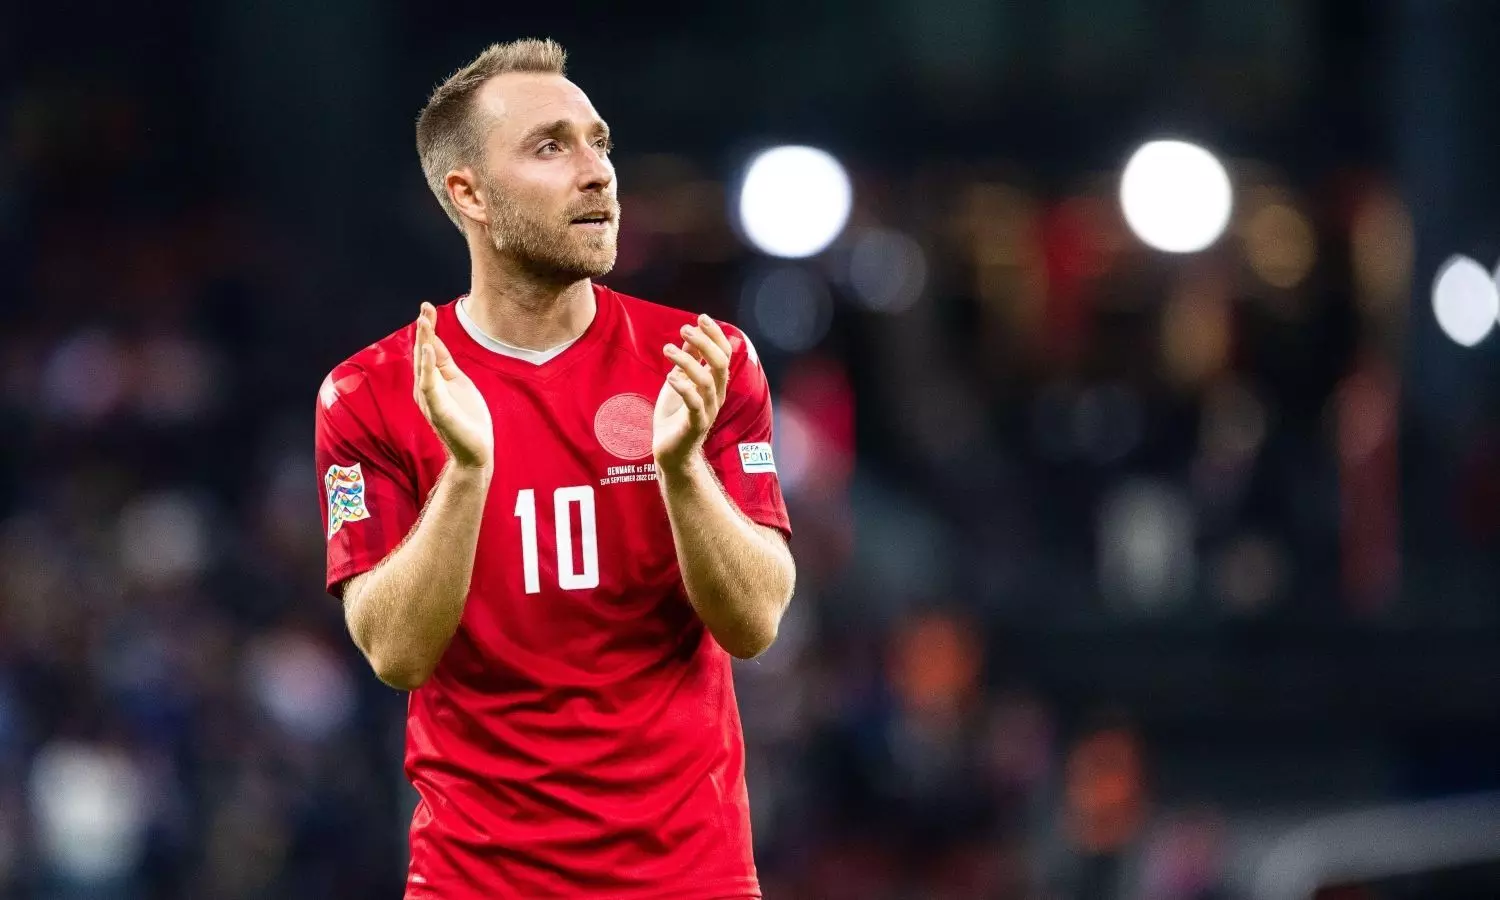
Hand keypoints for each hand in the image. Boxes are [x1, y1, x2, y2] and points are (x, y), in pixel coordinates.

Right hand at [412, 303, 492, 470]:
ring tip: (424, 322)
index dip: (428, 328)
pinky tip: (428, 351)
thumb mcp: (458, 382)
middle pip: (422, 353)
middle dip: (424, 330)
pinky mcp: (438, 410)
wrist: (475, 451)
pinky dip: (426, 367)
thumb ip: (444, 363)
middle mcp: (426, 388)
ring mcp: (430, 399)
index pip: (428, 349)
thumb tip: (433, 341)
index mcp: (432, 380)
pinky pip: (429, 386)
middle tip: (424, 308)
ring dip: (423, 343)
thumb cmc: (467, 418)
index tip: (427, 306)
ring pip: (423, 366)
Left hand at [654, 314, 731, 472]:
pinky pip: (694, 404)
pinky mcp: (695, 426)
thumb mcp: (679, 382)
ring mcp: (707, 411)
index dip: (715, 335)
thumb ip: (688, 361)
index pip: (724, 354)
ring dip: (688, 361)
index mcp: (714, 384)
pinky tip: (670, 376)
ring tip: (668, 350)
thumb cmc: (674, 417)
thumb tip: (690, 334)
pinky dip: (683, 388)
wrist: (670, 453)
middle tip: (685, 328)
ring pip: (706, 381)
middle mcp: (716, 396)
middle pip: (719, 364)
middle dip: (705, 342)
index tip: (701, 318)